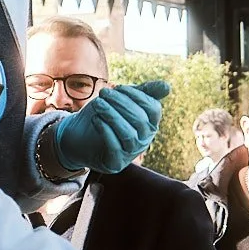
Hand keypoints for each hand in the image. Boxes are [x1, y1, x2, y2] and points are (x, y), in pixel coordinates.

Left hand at [54, 79, 169, 173]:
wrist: (80, 138)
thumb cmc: (106, 115)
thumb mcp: (123, 100)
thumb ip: (143, 92)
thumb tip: (167, 86)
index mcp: (150, 124)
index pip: (154, 109)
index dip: (138, 96)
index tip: (119, 87)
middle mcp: (144, 140)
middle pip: (140, 120)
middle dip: (120, 103)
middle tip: (103, 92)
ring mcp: (131, 153)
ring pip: (128, 133)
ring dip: (111, 115)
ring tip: (97, 103)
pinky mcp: (116, 163)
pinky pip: (114, 146)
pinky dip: (105, 129)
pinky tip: (95, 118)